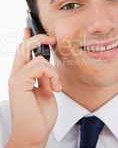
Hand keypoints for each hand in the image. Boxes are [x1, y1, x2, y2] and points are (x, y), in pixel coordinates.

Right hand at [6, 28, 61, 147]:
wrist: (34, 133)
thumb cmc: (39, 115)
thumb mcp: (46, 91)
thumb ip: (45, 77)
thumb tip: (48, 66)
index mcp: (23, 76)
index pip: (23, 53)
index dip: (27, 39)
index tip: (31, 30)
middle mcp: (17, 75)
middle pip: (23, 47)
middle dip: (37, 38)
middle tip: (50, 38)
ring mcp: (16, 78)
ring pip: (34, 56)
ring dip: (51, 70)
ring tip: (56, 85)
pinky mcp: (19, 82)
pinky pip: (39, 66)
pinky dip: (51, 74)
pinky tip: (54, 87)